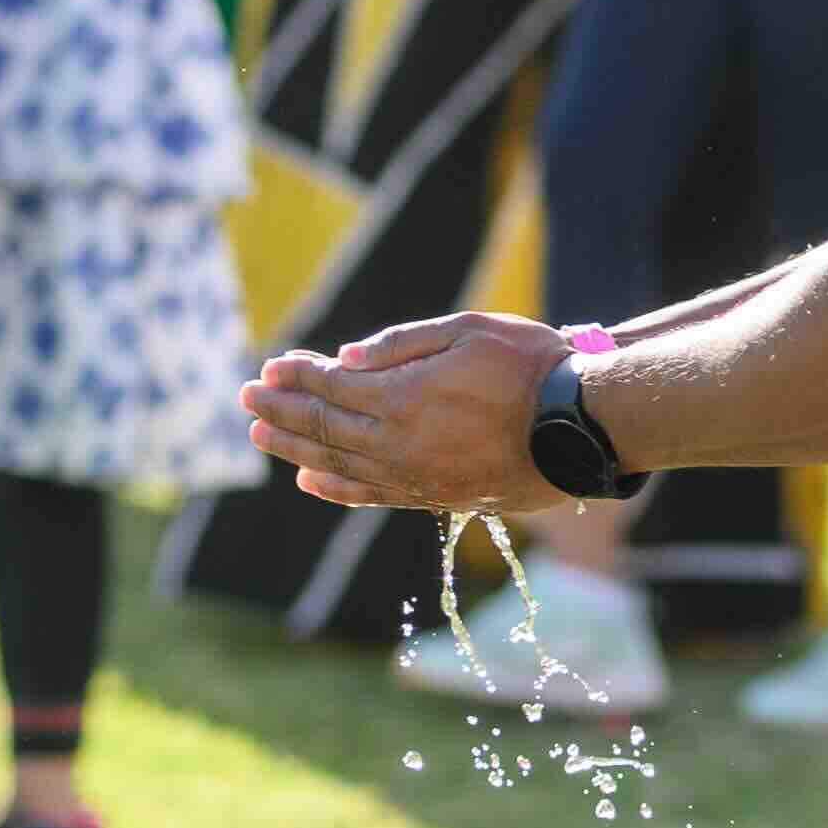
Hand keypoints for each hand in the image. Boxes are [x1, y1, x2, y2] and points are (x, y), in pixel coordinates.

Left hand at [242, 309, 563, 514]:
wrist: (581, 428)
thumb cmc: (532, 367)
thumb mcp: (469, 331)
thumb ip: (403, 344)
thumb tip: (344, 358)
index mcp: (404, 396)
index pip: (334, 386)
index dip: (299, 374)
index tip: (271, 363)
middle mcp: (400, 441)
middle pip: (326, 425)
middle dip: (283, 407)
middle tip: (246, 396)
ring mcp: (415, 474)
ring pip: (338, 462)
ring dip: (295, 445)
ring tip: (260, 433)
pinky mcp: (434, 496)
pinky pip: (369, 495)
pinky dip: (334, 486)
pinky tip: (309, 478)